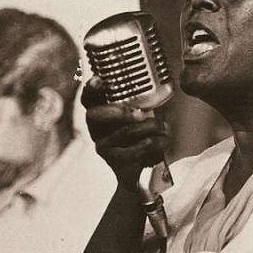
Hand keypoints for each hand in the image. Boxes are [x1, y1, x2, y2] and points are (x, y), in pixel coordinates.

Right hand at [82, 77, 169, 192]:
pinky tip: (164, 141)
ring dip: (150, 127)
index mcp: (101, 114)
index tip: (98, 80)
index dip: (90, 89)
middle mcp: (96, 130)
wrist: (141, 172)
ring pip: (124, 132)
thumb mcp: (142, 117)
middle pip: (95, 115)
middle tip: (141, 114)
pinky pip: (135, 151)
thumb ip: (143, 104)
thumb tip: (159, 91)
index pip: (88, 99)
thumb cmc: (142, 137)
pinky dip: (156, 143)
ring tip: (163, 127)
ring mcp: (103, 146)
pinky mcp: (115, 161)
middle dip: (120, 112)